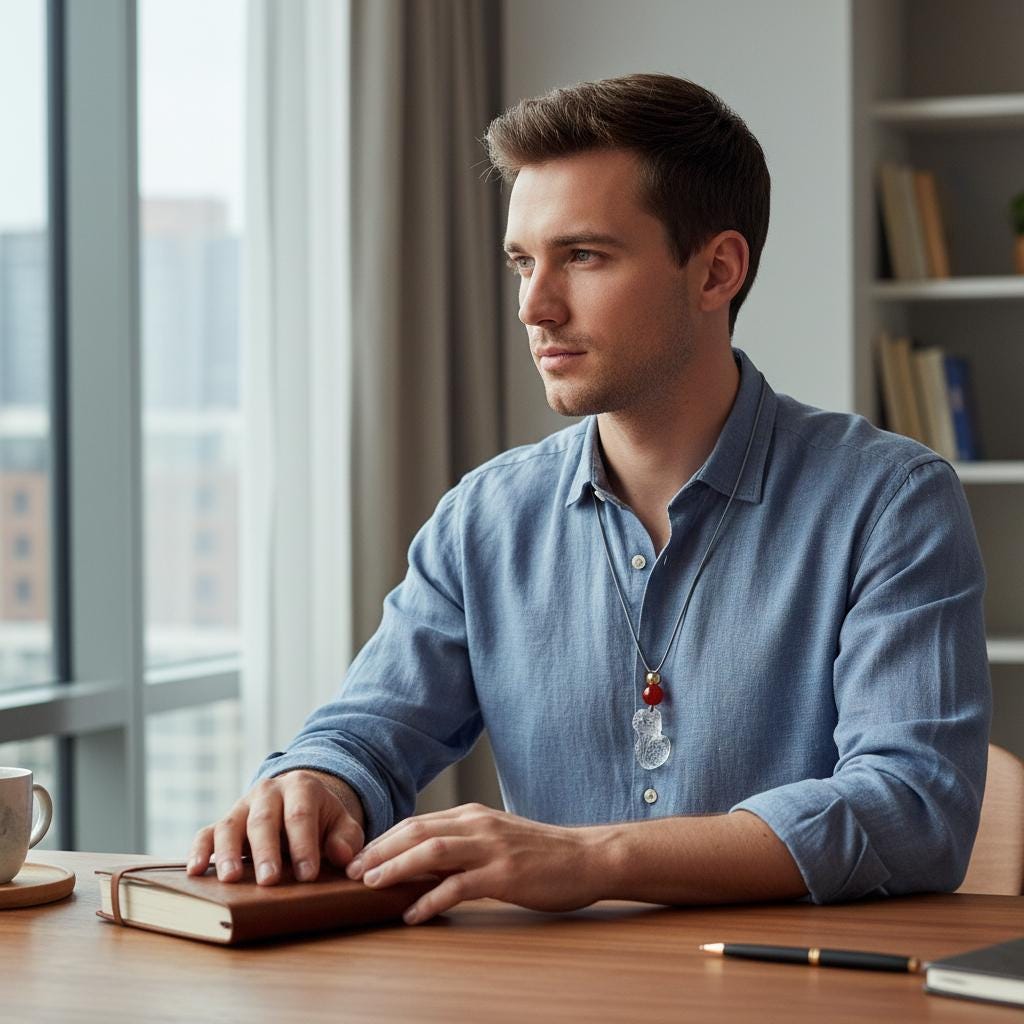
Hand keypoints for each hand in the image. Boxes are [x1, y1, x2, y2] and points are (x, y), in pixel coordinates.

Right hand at [187, 770, 364, 885]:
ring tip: (231, 879)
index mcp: (301, 787)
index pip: (301, 815)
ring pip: (231, 825)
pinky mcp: (224, 822)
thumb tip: (341, 856)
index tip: (308, 875)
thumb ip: (346, 838)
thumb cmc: (323, 820)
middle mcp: (268, 791)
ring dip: (229, 852)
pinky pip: (206, 833)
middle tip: (270, 881)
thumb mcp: (342, 823)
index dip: (304, 844)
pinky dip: (198, 850)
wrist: (300, 801)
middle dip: (267, 851)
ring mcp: (243, 806)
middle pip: (264, 820)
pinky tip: (195, 871)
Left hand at [344, 803, 604, 924]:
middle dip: (379, 851)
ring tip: (371, 885)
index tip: (360, 857)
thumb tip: (424, 860)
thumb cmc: (542, 853)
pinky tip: (413, 913)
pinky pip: (458, 886)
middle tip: (351, 870)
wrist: (588, 857)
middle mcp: (478, 825)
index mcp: (473, 816)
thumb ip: (464, 843)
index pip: (418, 823)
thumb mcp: (497, 838)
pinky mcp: (504, 875)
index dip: (385, 839)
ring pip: (431, 853)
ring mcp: (491, 849)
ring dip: (396, 868)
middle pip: (417, 832)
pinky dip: (430, 899)